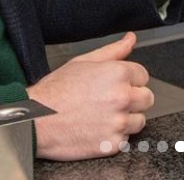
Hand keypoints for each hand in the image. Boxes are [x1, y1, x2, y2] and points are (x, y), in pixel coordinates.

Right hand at [29, 32, 153, 159]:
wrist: (36, 120)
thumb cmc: (55, 91)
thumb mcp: (83, 61)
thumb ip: (113, 50)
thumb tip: (130, 39)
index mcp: (118, 74)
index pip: (143, 75)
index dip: (129, 79)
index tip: (116, 84)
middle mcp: (122, 97)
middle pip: (147, 98)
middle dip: (133, 98)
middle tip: (110, 99)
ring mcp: (119, 122)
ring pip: (140, 120)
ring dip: (126, 118)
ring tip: (102, 114)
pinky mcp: (113, 144)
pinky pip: (126, 139)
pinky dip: (114, 136)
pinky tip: (97, 128)